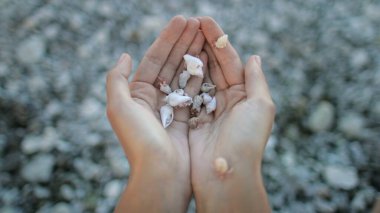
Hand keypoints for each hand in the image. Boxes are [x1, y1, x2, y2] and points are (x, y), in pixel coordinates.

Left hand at [106, 16, 204, 211]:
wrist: (161, 174)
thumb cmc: (140, 141)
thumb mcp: (119, 107)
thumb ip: (117, 79)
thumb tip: (125, 55)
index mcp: (137, 94)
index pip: (155, 59)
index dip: (168, 38)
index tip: (183, 20)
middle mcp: (153, 100)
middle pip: (170, 64)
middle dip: (183, 42)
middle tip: (198, 23)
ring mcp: (171, 109)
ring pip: (184, 75)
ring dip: (194, 55)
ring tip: (206, 36)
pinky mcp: (186, 119)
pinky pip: (194, 92)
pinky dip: (201, 76)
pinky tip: (210, 61)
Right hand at [189, 17, 274, 212]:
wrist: (227, 174)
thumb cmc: (247, 140)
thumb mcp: (261, 107)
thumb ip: (257, 80)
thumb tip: (255, 57)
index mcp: (245, 96)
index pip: (231, 61)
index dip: (218, 40)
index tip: (204, 21)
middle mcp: (227, 101)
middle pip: (214, 66)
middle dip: (203, 44)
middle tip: (190, 23)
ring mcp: (208, 110)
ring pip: (199, 77)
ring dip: (191, 57)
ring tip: (182, 37)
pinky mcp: (192, 120)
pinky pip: (186, 94)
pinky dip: (181, 78)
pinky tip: (174, 62)